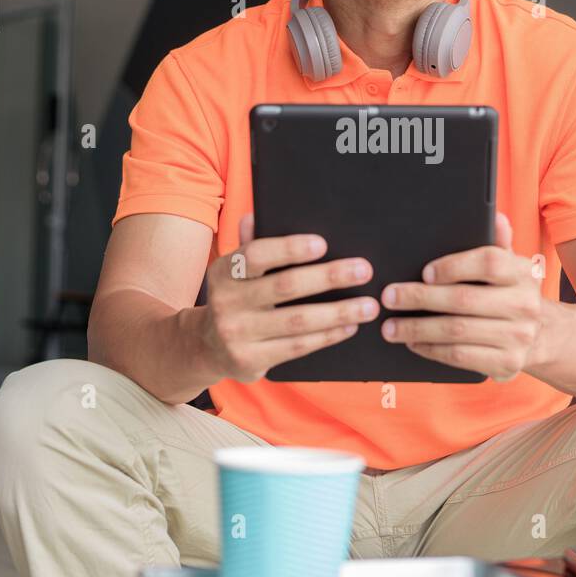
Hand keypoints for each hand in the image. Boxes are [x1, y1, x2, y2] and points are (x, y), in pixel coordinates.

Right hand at [200, 214, 378, 381]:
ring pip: (297, 321)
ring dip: (338, 312)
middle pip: (285, 286)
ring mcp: (236, 334)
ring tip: (368, 305)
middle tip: (363, 270)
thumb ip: (250, 244)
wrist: (206, 346)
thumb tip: (258, 215)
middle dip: (329, 277)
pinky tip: (349, 326)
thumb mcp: (235, 270)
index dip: (290, 249)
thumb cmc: (236, 297)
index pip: (256, 255)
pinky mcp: (250, 361)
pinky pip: (297, 347)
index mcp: (225, 270)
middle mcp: (226, 301)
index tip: (323, 244)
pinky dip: (327, 336)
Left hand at [380, 212, 541, 380]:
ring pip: (456, 331)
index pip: (488, 263)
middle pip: (463, 299)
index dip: (453, 266)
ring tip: (390, 326)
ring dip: (417, 328)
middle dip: (420, 298)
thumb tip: (494, 216)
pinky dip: (431, 349)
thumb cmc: (511, 293)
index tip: (424, 272)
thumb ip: (498, 243)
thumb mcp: (510, 266)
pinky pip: (460, 356)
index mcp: (523, 273)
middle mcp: (524, 304)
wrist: (542, 336)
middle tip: (389, 297)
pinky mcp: (506, 363)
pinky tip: (414, 342)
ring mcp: (517, 337)